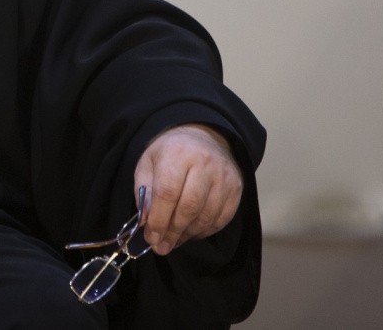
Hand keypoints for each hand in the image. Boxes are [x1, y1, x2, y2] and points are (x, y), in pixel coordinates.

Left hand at [133, 123, 242, 254]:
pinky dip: (204, 231)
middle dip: (173, 231)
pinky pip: (221, 219)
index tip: (151, 237)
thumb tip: (146, 222)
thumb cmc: (169, 153)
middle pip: (189, 207)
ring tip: (173, 240)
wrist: (202, 137)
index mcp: (177, 153)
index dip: (158, 219)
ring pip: (206, 216)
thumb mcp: (148, 163)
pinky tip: (191, 232)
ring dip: (188, 234)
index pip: (168, 192)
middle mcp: (205, 163)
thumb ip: (145, 191)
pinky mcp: (237, 188)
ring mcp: (224, 176)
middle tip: (161, 246)